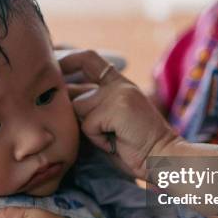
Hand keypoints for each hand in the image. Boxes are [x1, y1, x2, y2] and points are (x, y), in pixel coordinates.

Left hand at [59, 50, 179, 178]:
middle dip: (73, 113)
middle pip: (76, 93)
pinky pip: (88, 124)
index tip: (53, 64)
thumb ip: (89, 107)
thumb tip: (59, 97)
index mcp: (119, 84)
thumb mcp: (109, 122)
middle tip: (97, 131)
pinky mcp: (117, 106)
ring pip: (79, 109)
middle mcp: (119, 84)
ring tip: (113, 138)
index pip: (89, 60)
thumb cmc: (134, 147)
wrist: (163, 159)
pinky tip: (117, 143)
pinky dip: (98, 139)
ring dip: (90, 130)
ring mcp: (118, 93)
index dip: (68, 59)